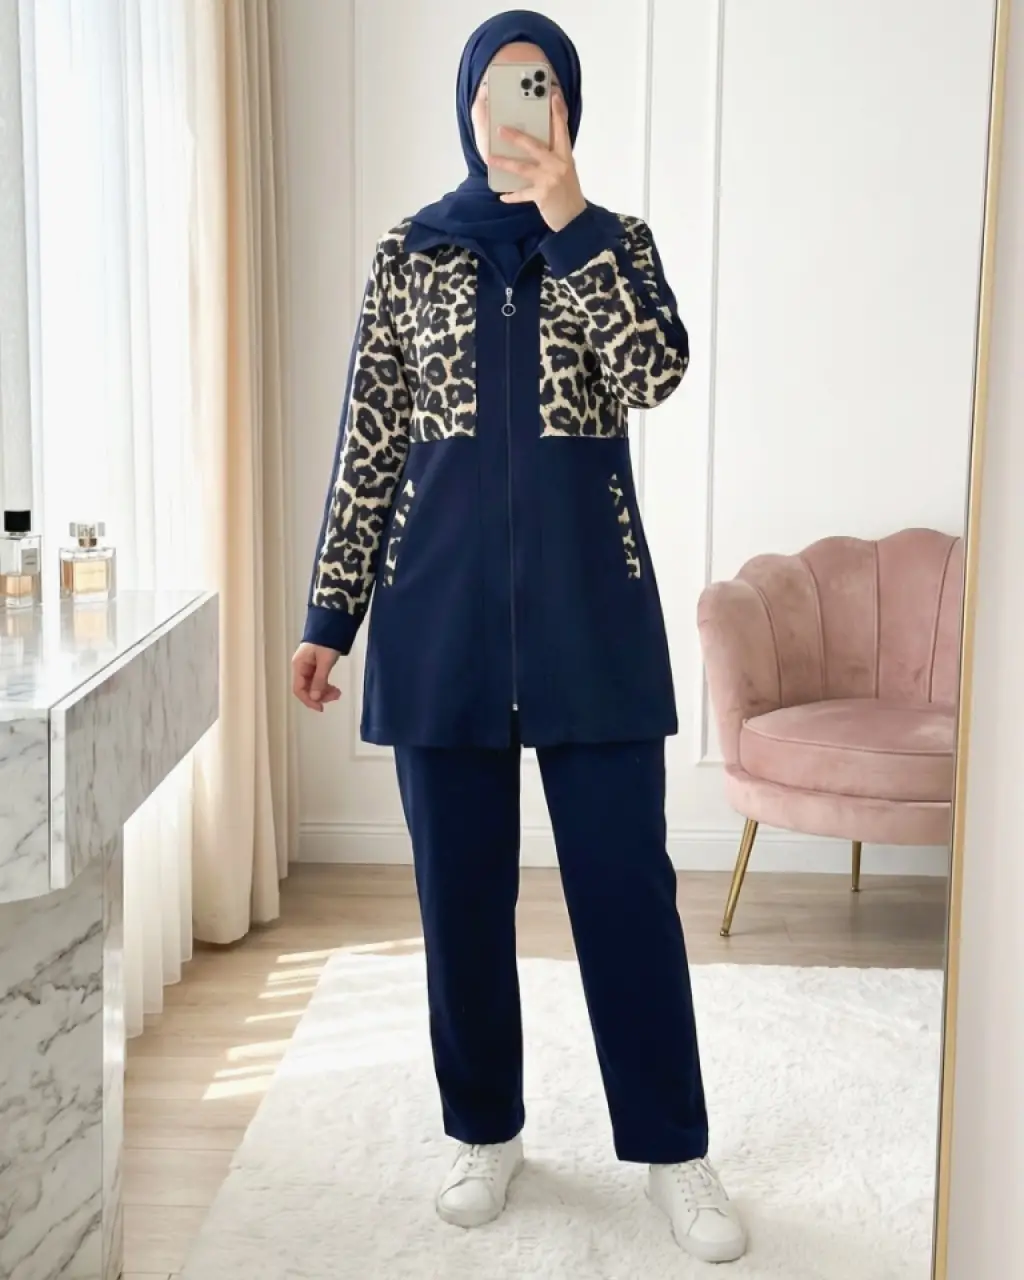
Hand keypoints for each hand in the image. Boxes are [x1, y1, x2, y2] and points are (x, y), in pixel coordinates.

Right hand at [292, 642, 341, 712]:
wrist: (332, 625)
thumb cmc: (327, 641)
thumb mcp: (325, 661)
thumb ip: (319, 680)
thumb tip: (315, 698)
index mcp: (299, 666)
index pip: (299, 689)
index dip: (309, 700)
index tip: (321, 708)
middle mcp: (301, 667)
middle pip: (306, 689)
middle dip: (320, 695)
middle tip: (336, 696)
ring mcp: (308, 666)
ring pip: (313, 686)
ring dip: (324, 691)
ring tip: (338, 693)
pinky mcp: (315, 665)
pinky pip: (318, 680)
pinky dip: (326, 685)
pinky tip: (334, 688)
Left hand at [492, 90, 586, 232]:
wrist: (575, 219)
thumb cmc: (568, 193)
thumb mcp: (565, 169)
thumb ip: (553, 156)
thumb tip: (533, 144)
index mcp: (565, 155)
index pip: (562, 129)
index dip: (558, 112)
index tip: (553, 95)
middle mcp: (558, 164)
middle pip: (534, 146)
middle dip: (516, 137)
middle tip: (500, 129)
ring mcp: (550, 180)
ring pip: (523, 168)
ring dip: (504, 163)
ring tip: (490, 159)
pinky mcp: (543, 195)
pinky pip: (522, 194)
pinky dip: (512, 196)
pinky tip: (502, 196)